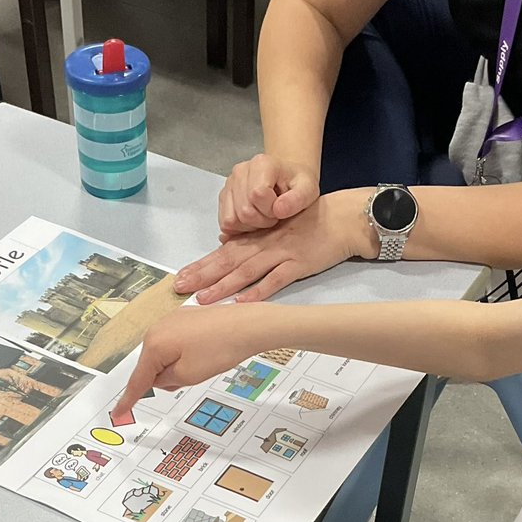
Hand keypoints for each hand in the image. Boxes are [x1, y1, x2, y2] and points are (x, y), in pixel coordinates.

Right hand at [114, 305, 250, 414]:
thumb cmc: (221, 348)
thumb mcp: (189, 375)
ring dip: (179, 366)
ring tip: (205, 361)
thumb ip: (166, 381)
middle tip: (194, 375)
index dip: (128, 399)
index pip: (138, 379)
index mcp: (154, 344)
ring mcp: (172, 320)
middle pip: (152, 365)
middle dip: (167, 377)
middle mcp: (158, 328)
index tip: (118, 412)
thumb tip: (158, 378)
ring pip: (166, 355)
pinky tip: (205, 353)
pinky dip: (186, 354)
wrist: (248, 325)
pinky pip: (176, 343)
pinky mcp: (185, 318)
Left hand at [173, 189, 376, 304]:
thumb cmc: (311, 223)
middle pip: (228, 261)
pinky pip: (276, 279)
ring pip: (247, 271)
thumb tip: (225, 242)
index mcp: (258, 236)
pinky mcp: (299, 264)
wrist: (341, 219)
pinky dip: (260, 291)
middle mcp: (265, 244)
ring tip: (203, 299)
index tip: (181, 276)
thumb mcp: (278, 226)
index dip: (202, 264)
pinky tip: (244, 301)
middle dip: (203, 275)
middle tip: (180, 287)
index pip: (224, 252)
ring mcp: (282, 254)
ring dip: (224, 285)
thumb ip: (254, 239)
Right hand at [217, 154, 319, 236]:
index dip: (271, 210)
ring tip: (264, 216)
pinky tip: (253, 220)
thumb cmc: (297, 184)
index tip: (280, 208)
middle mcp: (240, 170)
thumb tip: (278, 210)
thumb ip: (297, 199)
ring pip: (232, 219)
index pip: (257, 195)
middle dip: (262, 221)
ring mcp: (229, 184)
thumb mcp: (308, 190)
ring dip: (250, 226)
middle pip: (244, 210)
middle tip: (274, 215)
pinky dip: (239, 228)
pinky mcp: (224, 197)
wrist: (287, 179)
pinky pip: (225, 223)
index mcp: (261, 164)